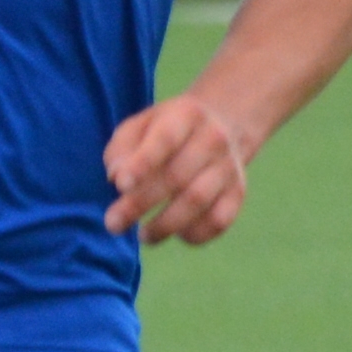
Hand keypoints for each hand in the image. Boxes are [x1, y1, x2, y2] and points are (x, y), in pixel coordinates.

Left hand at [102, 90, 247, 245]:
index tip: (120, 186)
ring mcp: (229, 166)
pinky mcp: (237, 192)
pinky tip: (176, 234)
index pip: (165, 140)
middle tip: (113, 224)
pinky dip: (195, 234)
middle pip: (177, 177)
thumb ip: (121, 150)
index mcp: (186, 115)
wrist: (222, 125)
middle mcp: (213, 139)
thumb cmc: (166, 130)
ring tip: (143, 236)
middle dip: (140, 204)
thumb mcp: (139, 126)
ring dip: (165, 225)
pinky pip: (219, 221)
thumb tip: (116, 178)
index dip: (142, 164)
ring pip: (198, 201)